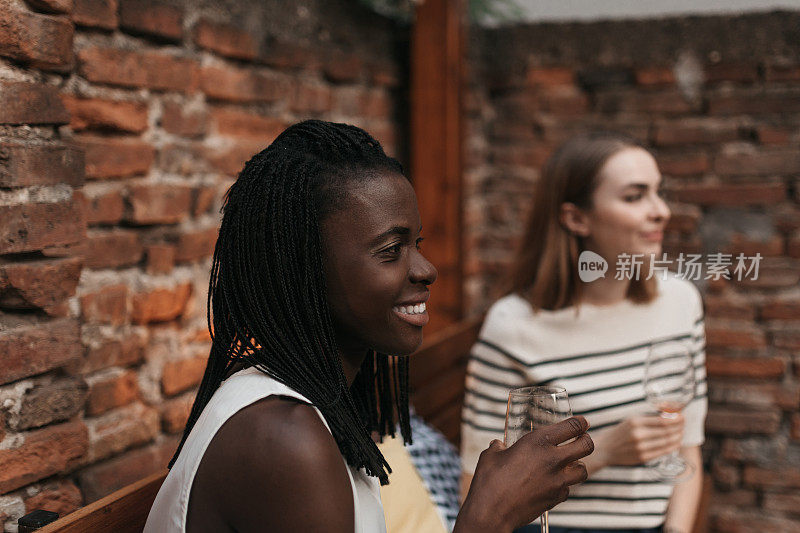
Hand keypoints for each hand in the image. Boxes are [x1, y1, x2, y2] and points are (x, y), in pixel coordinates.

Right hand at [455, 416, 592, 532]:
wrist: (492, 512)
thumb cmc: (489, 481)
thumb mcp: (491, 456)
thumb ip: (499, 447)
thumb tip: (499, 445)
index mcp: (538, 442)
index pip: (572, 427)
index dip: (581, 422)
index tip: (583, 422)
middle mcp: (552, 460)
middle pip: (586, 446)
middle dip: (586, 440)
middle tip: (582, 440)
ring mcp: (557, 481)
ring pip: (583, 470)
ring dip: (578, 465)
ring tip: (570, 463)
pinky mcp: (555, 498)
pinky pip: (568, 489)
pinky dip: (564, 485)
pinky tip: (553, 483)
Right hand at [591, 414, 683, 468]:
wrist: (605, 448)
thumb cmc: (619, 432)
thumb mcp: (630, 420)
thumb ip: (648, 418)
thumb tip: (668, 415)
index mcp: (635, 422)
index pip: (662, 421)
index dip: (676, 419)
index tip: (682, 416)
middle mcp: (638, 435)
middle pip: (667, 431)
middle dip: (679, 427)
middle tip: (684, 424)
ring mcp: (641, 448)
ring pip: (667, 442)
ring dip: (678, 437)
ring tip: (681, 433)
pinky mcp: (643, 458)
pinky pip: (663, 452)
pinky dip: (672, 447)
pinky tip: (676, 443)